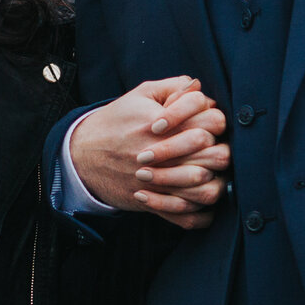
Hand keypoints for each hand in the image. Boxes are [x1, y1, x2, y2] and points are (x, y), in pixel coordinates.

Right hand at [70, 76, 234, 229]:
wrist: (82, 155)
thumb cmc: (116, 122)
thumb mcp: (140, 94)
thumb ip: (173, 86)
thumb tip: (199, 86)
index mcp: (164, 124)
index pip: (212, 121)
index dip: (215, 120)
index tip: (203, 122)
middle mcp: (164, 155)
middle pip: (216, 157)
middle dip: (221, 151)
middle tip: (214, 150)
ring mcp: (159, 182)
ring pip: (207, 190)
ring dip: (216, 182)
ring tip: (212, 174)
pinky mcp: (153, 204)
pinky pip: (189, 217)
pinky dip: (202, 215)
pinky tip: (201, 201)